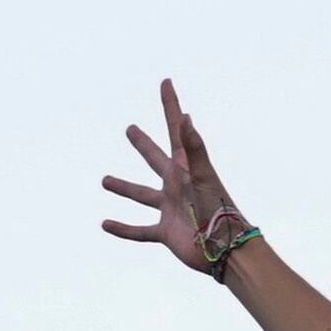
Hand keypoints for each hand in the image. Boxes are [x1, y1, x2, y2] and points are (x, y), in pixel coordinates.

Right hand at [98, 79, 255, 272]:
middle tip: (130, 129)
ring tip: (105, 180)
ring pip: (142, 194)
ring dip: (124, 188)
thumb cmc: (219, 209)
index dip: (170, 104)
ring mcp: (170, 208)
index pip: (175, 128)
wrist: (225, 247)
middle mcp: (176, 184)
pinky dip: (123, 229)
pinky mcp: (165, 232)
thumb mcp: (204, 175)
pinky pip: (139, 230)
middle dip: (143, 144)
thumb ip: (194, 148)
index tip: (166, 82)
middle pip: (155, 158)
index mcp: (185, 166)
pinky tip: (105, 224)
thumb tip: (185, 117)